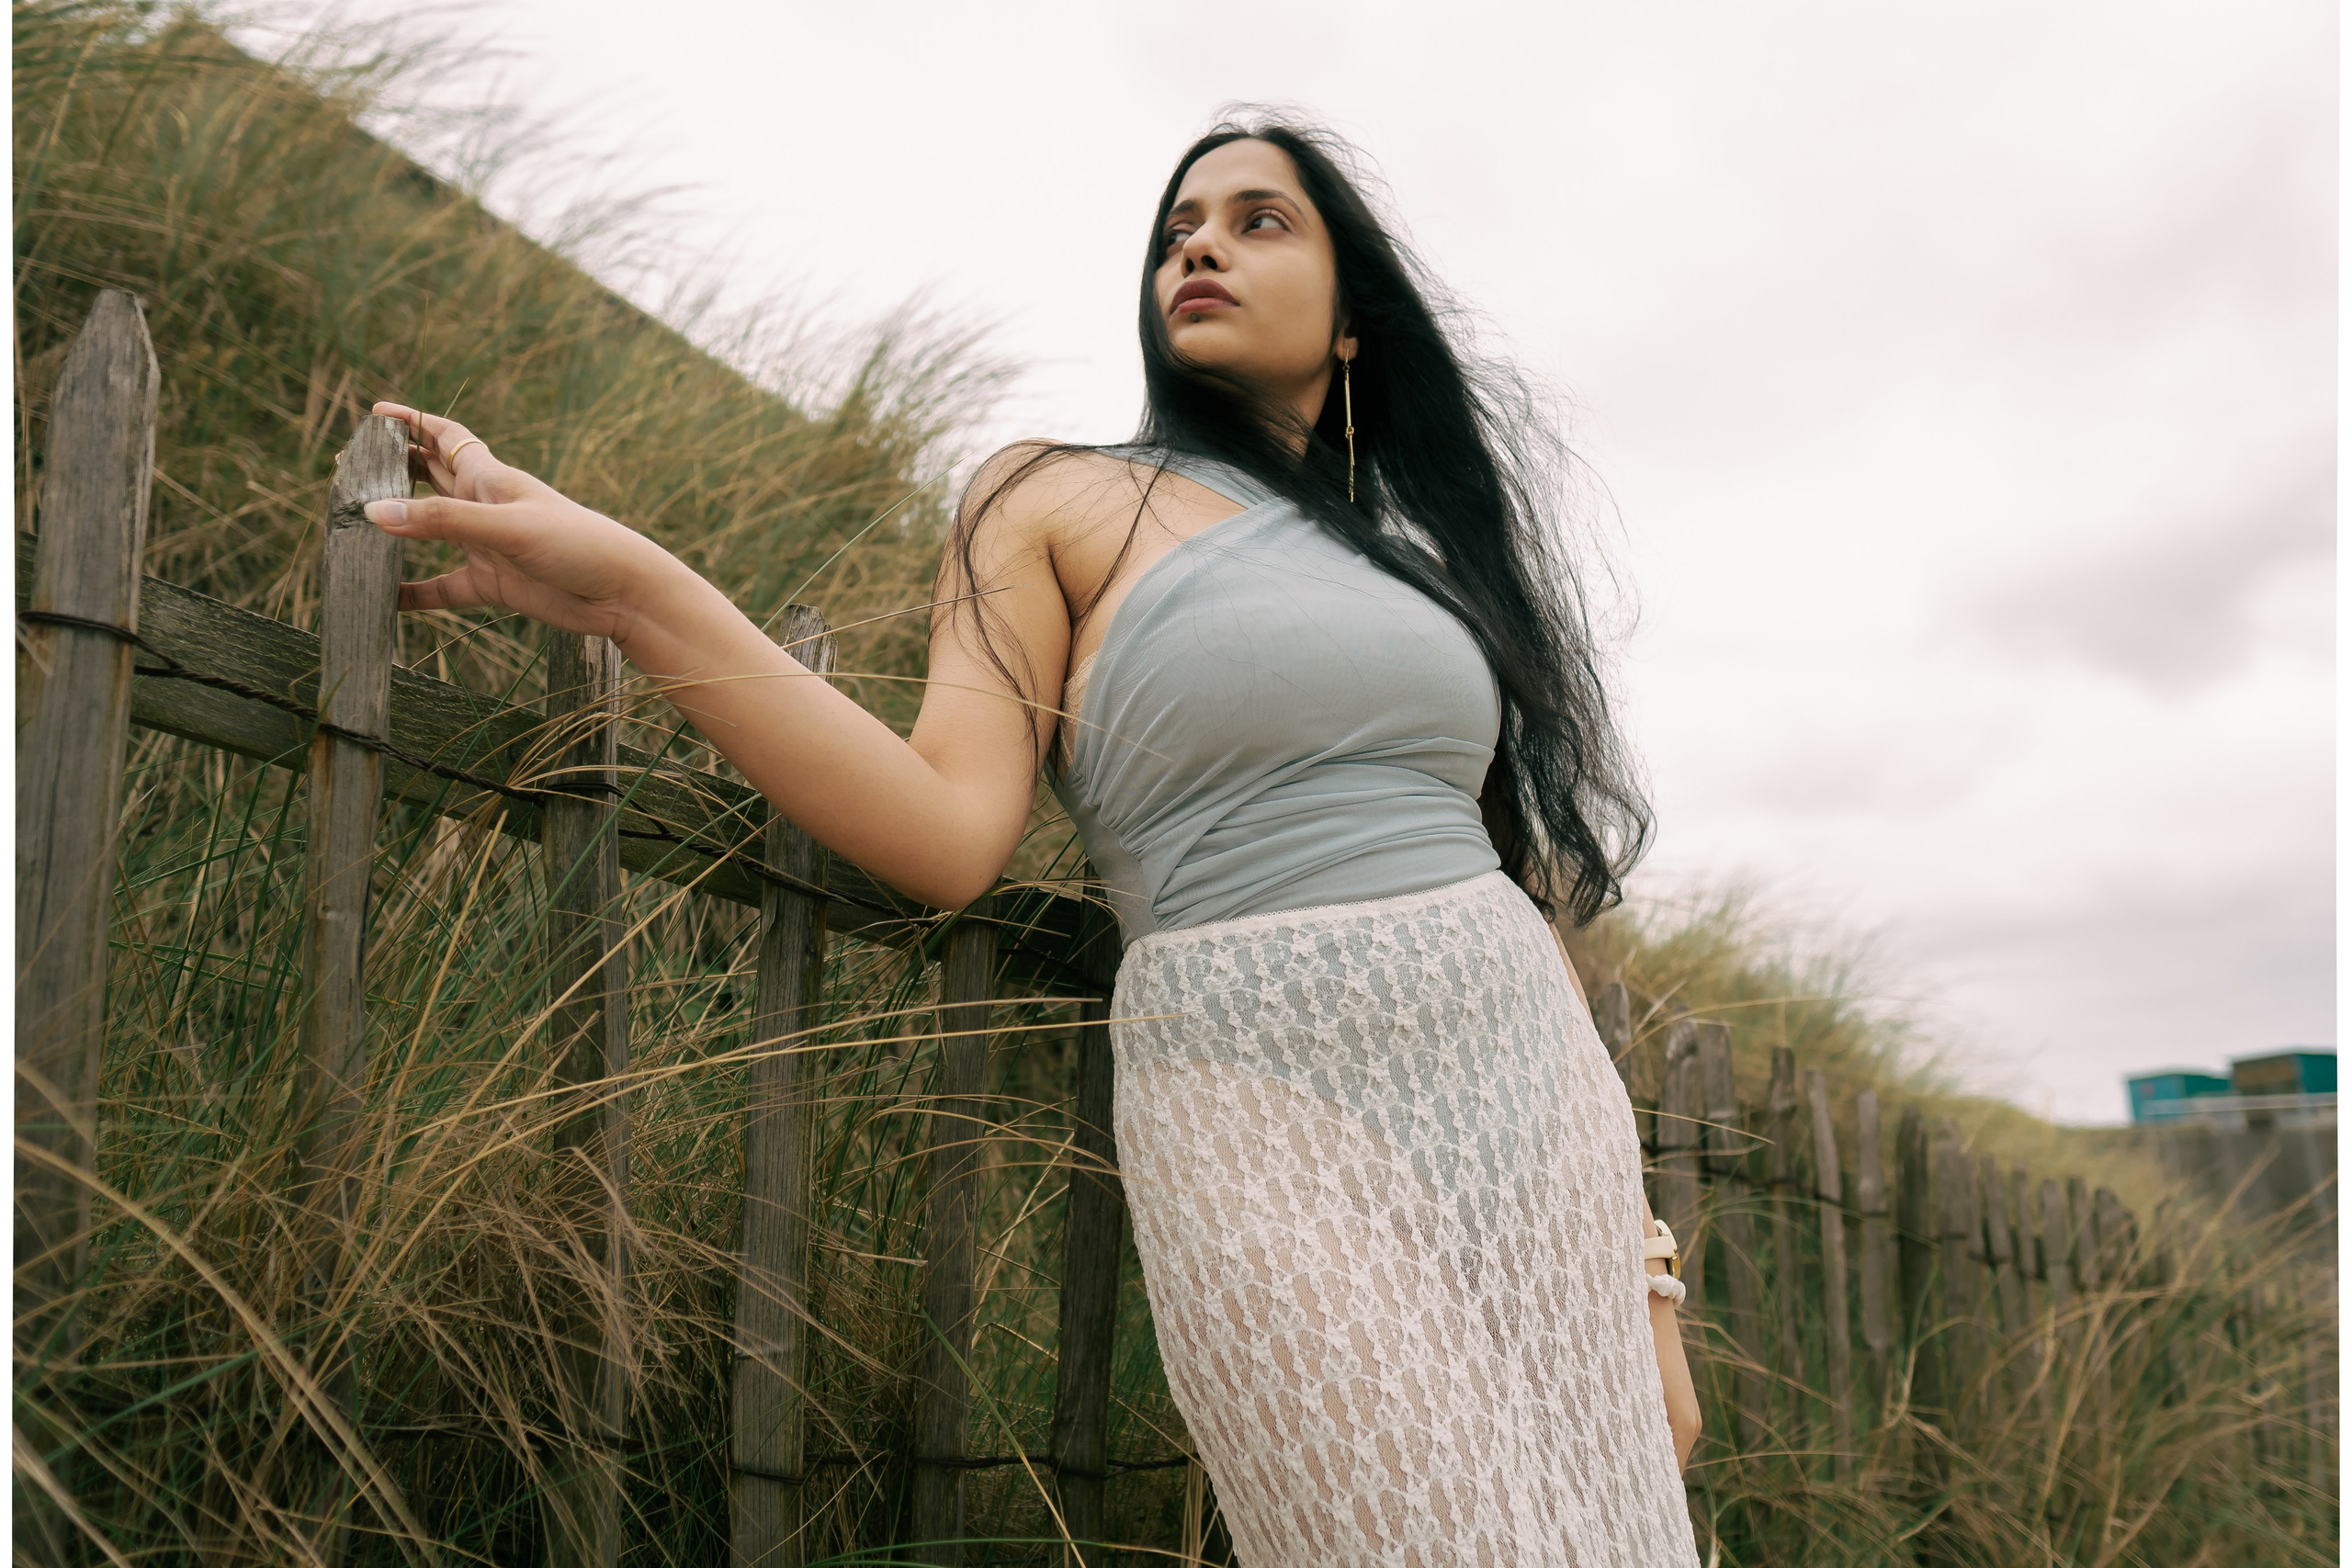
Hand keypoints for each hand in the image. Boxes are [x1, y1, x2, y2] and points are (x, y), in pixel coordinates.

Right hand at [364, 402, 686, 642]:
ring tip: (353, 523)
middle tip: (347, 467)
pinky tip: (385, 599)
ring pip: (430, 529)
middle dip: (393, 468)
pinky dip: (414, 593)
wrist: (624, 593)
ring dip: (397, 525)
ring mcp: (487, 545)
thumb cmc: (578, 544)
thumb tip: (376, 514)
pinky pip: (443, 587)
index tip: (374, 414)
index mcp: (490, 478)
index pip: (444, 437)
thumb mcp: (508, 528)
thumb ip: (443, 522)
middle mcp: (484, 507)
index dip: (412, 421)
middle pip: (429, 477)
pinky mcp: (493, 584)